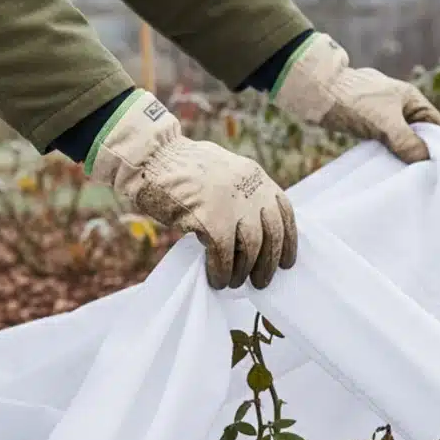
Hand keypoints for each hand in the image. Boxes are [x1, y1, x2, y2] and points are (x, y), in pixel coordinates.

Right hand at [89, 91, 296, 289]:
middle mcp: (249, 188)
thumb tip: (251, 232)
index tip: (286, 262)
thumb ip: (240, 196)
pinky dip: (222, 271)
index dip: (288, 240)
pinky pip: (224, 254)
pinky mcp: (211, 217)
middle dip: (269, 263)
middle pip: (272, 233)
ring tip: (235, 283)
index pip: (284, 211)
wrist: (151, 155)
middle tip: (261, 282)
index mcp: (254, 176)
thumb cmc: (179, 169)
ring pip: (252, 247)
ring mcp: (232, 202)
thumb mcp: (222, 174)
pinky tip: (217, 280)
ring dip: (244, 271)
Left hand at [273, 34, 439, 163]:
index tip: (438, 166)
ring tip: (402, 175)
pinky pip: (382, 140)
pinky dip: (384, 152)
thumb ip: (406, 141)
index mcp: (410, 98)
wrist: (316, 90)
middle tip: (420, 175)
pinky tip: (384, 167)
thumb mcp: (385, 123)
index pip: (434, 123)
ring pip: (398, 138)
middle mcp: (398, 104)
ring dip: (399, 153)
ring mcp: (381, 113)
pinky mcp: (366, 122)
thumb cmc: (354, 101)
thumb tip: (424, 160)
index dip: (438, 143)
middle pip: (417, 133)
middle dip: (418, 151)